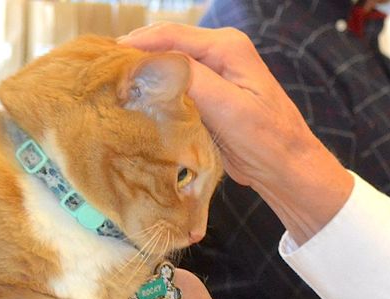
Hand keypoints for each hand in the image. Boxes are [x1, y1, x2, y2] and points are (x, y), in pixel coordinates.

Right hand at [120, 24, 352, 241]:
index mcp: (228, 46)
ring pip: (166, 66)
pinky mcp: (209, 94)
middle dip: (133, 60)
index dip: (134, 48)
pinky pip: (174, 85)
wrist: (289, 170)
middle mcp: (220, 51)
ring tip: (110, 90)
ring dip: (142, 77)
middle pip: (163, 46)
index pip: (169, 36)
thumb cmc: (269, 140)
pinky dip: (154, 92)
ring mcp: (214, 72)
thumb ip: (192, 80)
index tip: (104, 65)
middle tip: (101, 79)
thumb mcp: (230, 108)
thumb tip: (149, 63)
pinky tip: (135, 104)